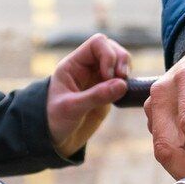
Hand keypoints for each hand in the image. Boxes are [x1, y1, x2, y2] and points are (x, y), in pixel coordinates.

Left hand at [47, 34, 129, 157]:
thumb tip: (122, 84)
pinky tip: (126, 94)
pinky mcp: (108, 92)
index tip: (109, 75)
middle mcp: (88, 68)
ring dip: (126, 70)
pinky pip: (124, 80)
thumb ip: (96, 96)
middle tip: (123, 78)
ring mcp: (99, 79)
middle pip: (112, 48)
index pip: (97, 44)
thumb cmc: (55, 121)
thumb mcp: (71, 108)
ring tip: (125, 87)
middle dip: (121, 60)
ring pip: (120, 62)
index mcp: (74, 65)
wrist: (55, 139)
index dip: (108, 55)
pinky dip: (129, 83)